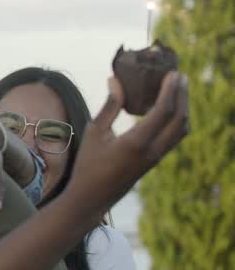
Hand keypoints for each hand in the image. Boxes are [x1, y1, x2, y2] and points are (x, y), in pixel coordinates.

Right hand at [65, 72, 188, 214]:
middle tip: (180, 76)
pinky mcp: (155, 160)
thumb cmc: (88, 164)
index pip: (163, 111)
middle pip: (179, 118)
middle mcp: (152, 150)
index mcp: (136, 142)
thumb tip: (115, 80)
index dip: (170, 90)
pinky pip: (174, 136)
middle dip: (182, 95)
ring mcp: (156, 157)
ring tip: (177, 89)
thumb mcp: (94, 132)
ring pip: (181, 129)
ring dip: (183, 107)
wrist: (92, 197)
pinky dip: (176, 119)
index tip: (172, 73)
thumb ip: (109, 106)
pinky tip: (167, 109)